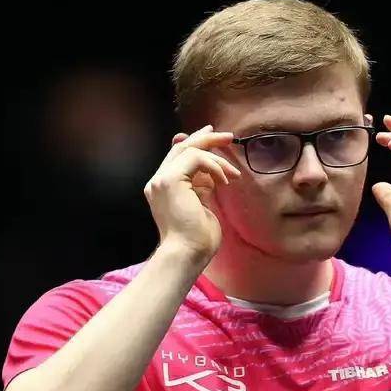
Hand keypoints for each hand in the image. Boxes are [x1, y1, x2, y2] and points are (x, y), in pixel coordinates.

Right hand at [144, 125, 240, 259]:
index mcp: (162, 188)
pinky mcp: (169, 181)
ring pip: (189, 150)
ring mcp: (160, 180)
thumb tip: (211, 175)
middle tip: (228, 136)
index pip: (177, 156)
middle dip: (206, 138)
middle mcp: (157, 182)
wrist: (187, 254)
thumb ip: (201, 187)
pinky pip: (195, 158)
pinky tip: (224, 180)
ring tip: (233, 173)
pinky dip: (213, 165)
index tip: (213, 136)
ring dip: (216, 157)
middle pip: (181, 148)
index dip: (195, 143)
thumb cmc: (197, 239)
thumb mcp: (202, 205)